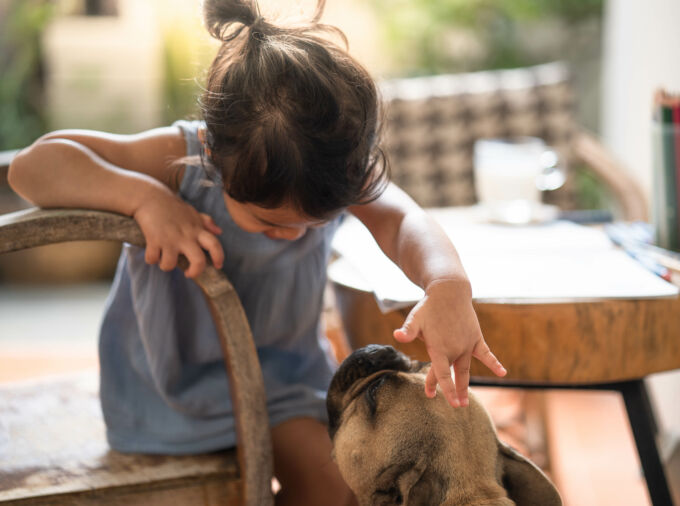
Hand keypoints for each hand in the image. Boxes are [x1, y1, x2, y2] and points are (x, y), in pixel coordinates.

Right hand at [133, 192, 223, 277]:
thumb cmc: (172, 206)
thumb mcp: (192, 212)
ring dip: (165, 265)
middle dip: (195, 272)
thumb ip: (207, 222)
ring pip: (170, 265)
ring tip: (163, 259)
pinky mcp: (154, 239)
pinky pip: (152, 259)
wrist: (150, 197)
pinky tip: (151, 252)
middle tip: (188, 273)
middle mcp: (185, 236)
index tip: (219, 265)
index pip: (215, 244)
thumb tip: (219, 231)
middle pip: (198, 261)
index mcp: (196, 230)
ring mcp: (170, 239)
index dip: (219, 256)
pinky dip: (150, 258)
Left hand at [393, 278, 505, 407]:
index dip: (445, 389)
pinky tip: (503, 372)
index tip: (451, 403)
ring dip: (464, 384)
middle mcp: (455, 349)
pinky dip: (494, 363)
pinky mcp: (476, 338)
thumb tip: (396, 336)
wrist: (449, 291)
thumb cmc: (429, 307)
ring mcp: (467, 344)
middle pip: (451, 374)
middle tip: (454, 405)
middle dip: (451, 390)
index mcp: (440, 348)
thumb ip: (407, 330)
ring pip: (465, 368)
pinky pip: (486, 354)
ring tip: (464, 400)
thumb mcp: (415, 318)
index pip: (443, 374)